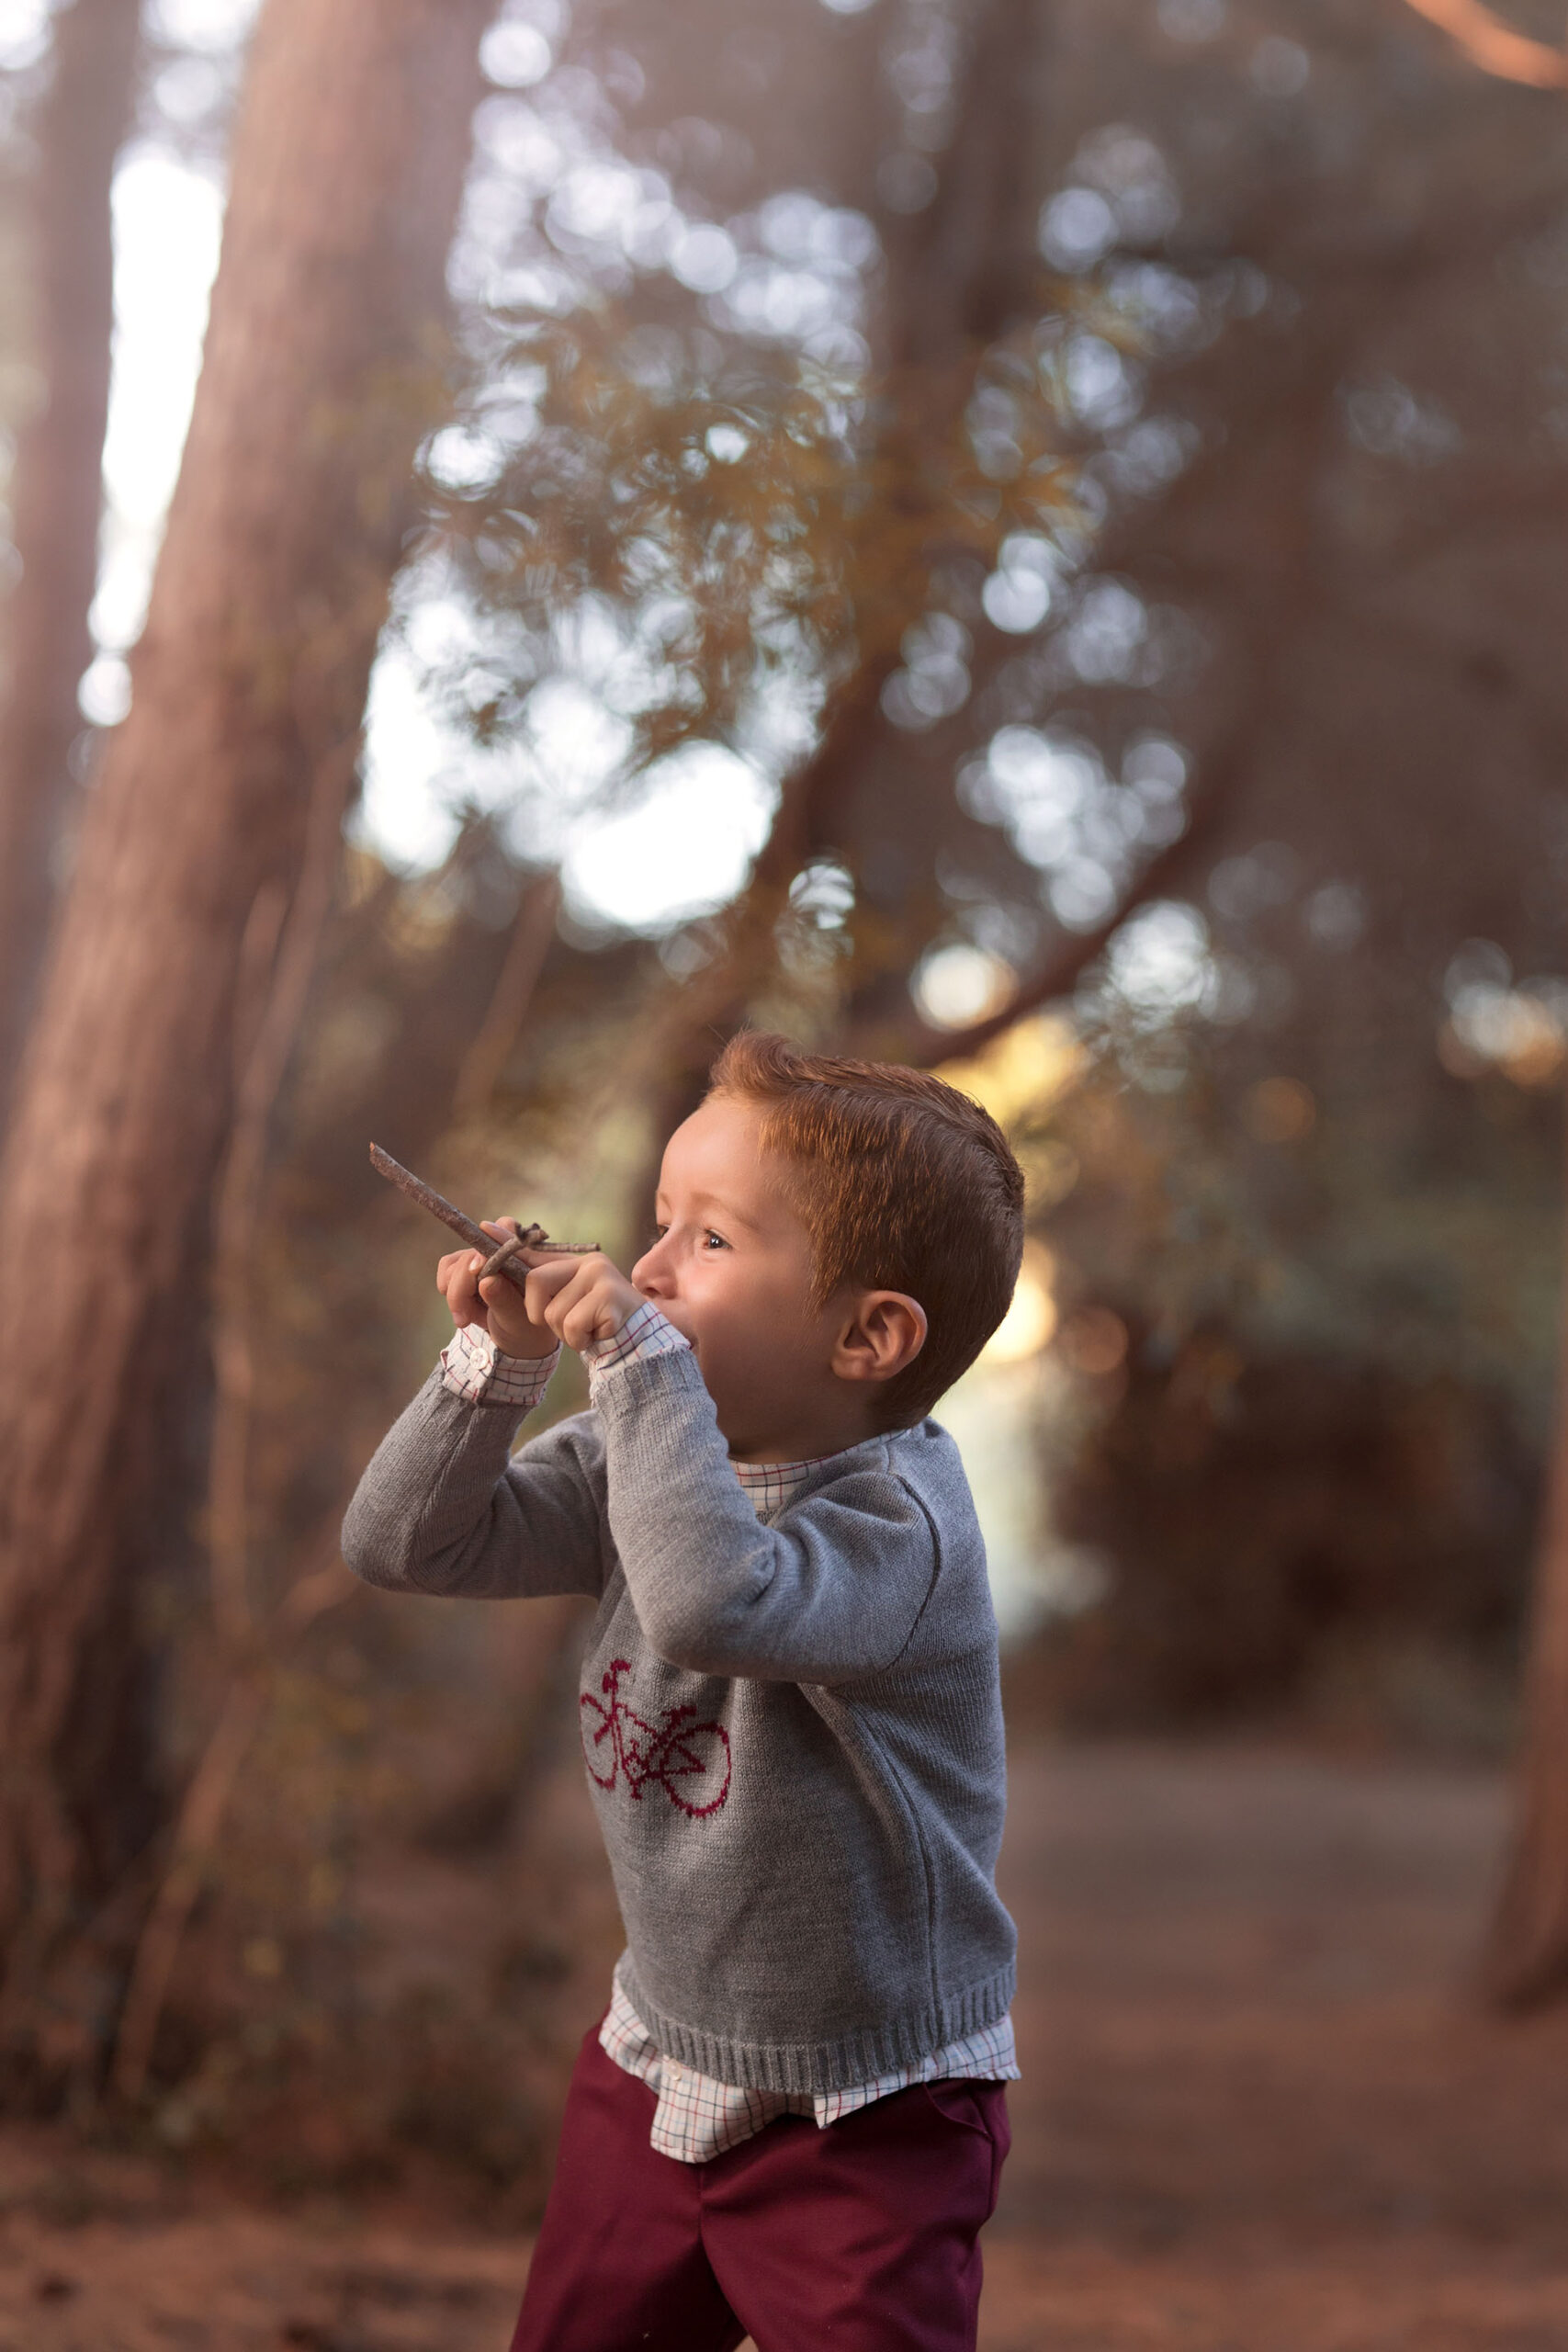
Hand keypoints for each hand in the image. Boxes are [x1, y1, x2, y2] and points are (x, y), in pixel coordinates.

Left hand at [437, 1224, 643, 1357]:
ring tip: (587, 1329)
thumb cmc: (596, 1323)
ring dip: (565, 1333)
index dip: (506, 1244)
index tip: (483, 1226)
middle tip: (569, 1322)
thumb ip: (538, 1280)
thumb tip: (499, 1252)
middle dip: (542, 1313)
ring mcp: (602, 1278)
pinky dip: (579, 1340)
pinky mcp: (610, 1299)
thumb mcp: (565, 1301)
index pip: (534, 1254)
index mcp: (576, 1262)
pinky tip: (597, 1335)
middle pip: (536, 1283)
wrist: (637, 1344)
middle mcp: (590, 1264)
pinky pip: (571, 1326)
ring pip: (553, 1313)